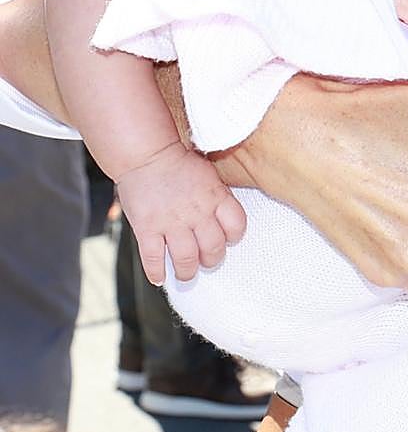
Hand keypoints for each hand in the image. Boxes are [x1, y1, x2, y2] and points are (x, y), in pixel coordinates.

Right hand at [117, 141, 246, 284]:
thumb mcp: (209, 174)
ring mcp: (171, 222)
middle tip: (206, 262)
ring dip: (187, 271)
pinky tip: (159, 278)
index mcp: (216, 196)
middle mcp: (197, 212)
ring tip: (186, 274)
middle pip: (213, 247)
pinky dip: (156, 272)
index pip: (236, 225)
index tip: (228, 240)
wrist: (147, 154)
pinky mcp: (147, 228)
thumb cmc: (178, 162)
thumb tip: (223, 217)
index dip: (234, 236)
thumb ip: (217, 196)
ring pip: (186, 258)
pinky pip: (153, 258)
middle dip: (212, 260)